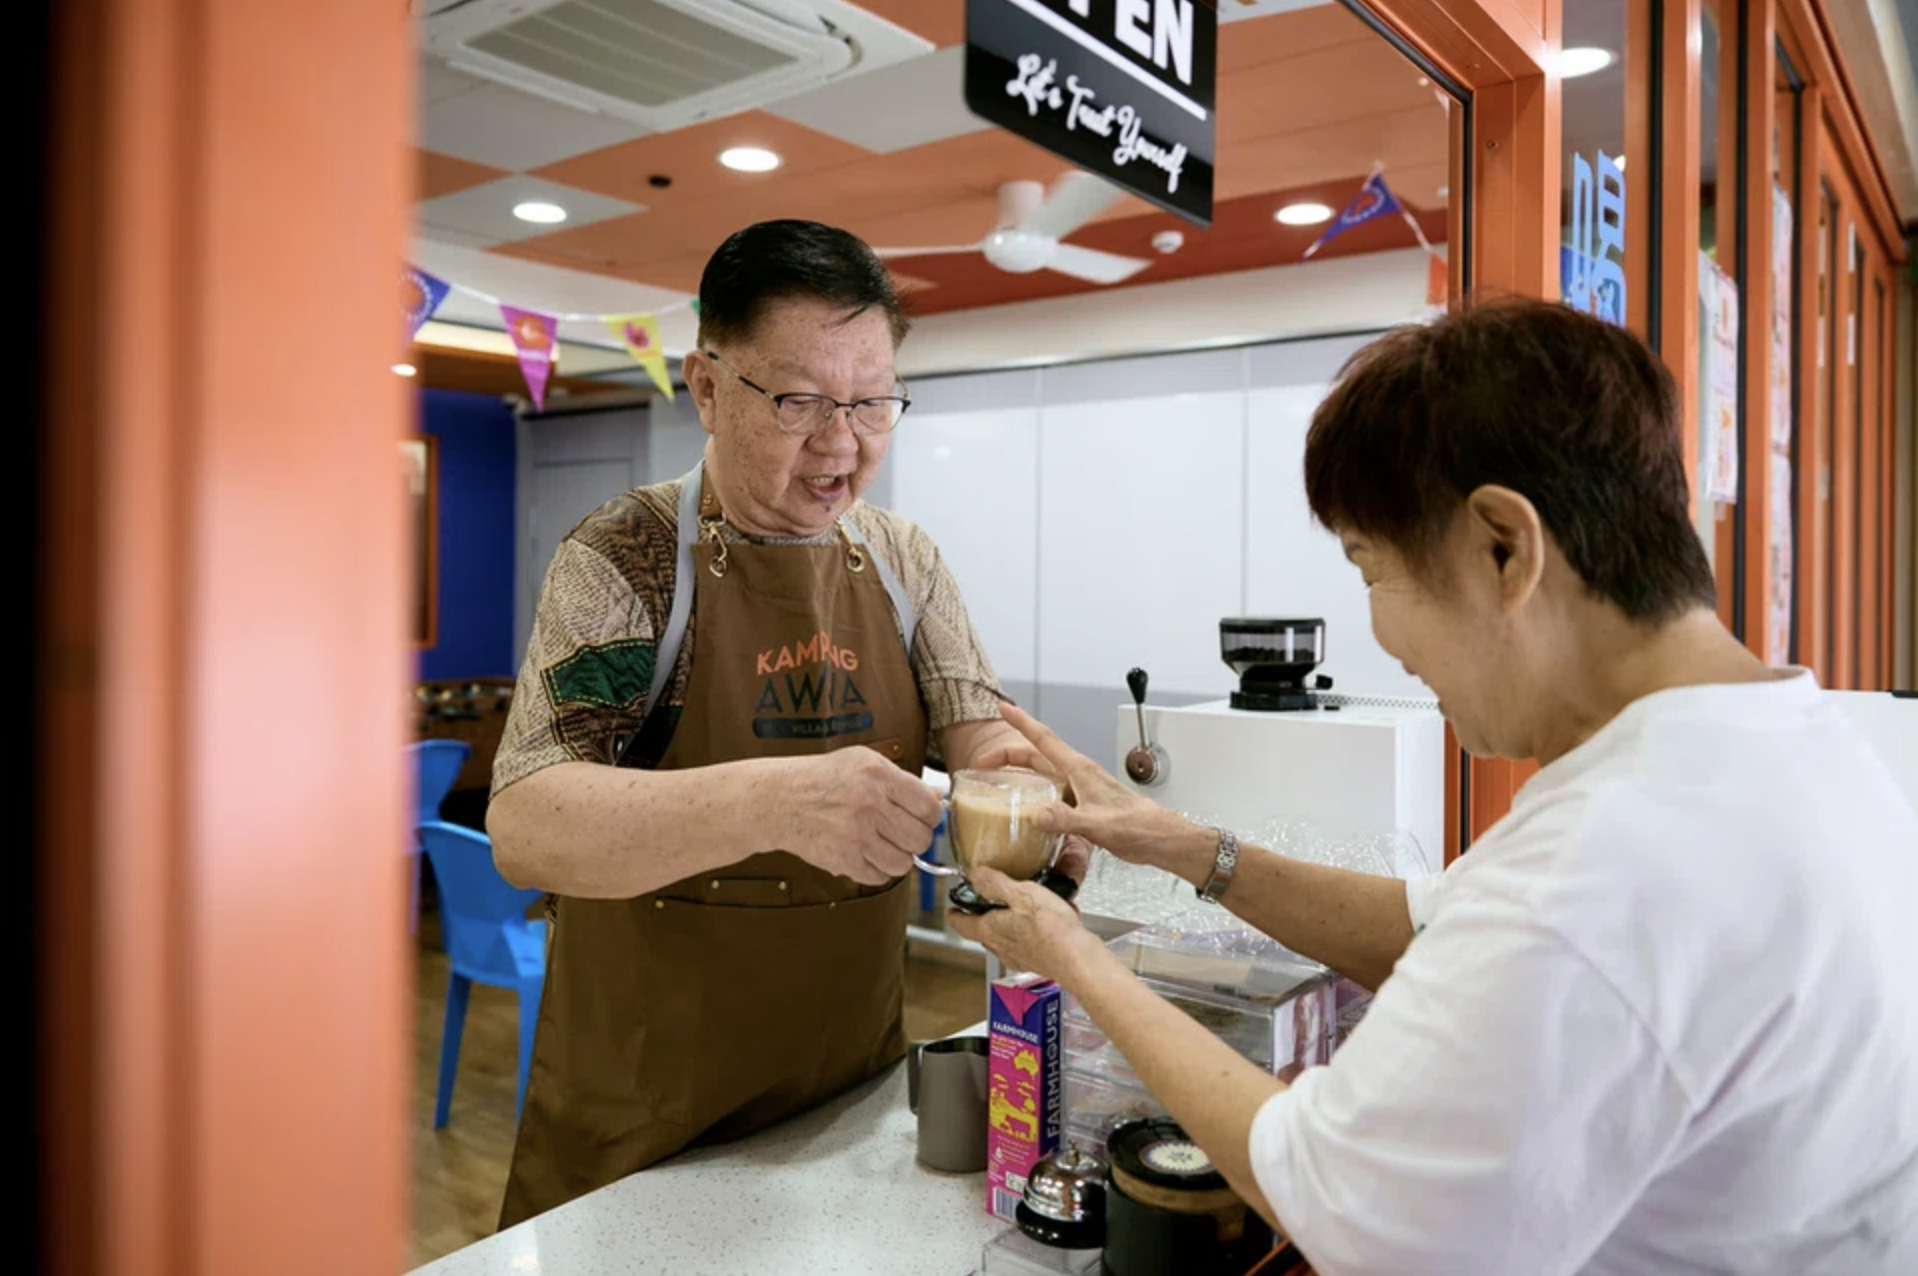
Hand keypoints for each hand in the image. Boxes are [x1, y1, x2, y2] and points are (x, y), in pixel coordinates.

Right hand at [772, 747, 941, 884]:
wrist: (780, 800)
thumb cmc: (822, 779)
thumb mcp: (863, 762)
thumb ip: (902, 779)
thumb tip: (938, 797)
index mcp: (878, 776)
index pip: (929, 806)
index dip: (930, 816)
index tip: (923, 817)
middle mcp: (869, 804)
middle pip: (920, 838)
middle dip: (916, 838)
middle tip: (903, 833)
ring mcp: (856, 835)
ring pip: (903, 863)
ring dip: (897, 857)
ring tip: (883, 844)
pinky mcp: (844, 859)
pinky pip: (880, 877)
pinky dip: (877, 870)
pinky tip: (866, 854)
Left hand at [947, 867, 1103, 987]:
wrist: (1078, 960)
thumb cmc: (1051, 929)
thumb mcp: (1021, 893)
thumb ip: (995, 883)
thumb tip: (975, 875)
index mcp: (991, 929)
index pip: (962, 924)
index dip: (954, 915)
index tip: (951, 909)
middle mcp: (1001, 947)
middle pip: (982, 933)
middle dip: (981, 919)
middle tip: (985, 904)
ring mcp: (1019, 957)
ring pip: (1004, 940)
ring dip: (1006, 927)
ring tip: (1017, 910)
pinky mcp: (1038, 962)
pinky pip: (1026, 946)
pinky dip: (1028, 934)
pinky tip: (1044, 924)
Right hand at [973, 704, 1185, 869]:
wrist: (1160, 839)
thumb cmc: (1138, 827)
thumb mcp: (1099, 825)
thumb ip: (1068, 820)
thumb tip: (1037, 815)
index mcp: (1080, 771)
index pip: (1044, 740)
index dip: (1022, 723)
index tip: (1004, 709)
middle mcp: (1078, 776)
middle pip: (1037, 756)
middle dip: (1008, 754)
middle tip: (982, 762)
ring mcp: (1081, 790)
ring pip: (1044, 775)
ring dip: (1020, 774)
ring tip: (998, 782)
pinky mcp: (1085, 806)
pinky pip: (1053, 794)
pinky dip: (1035, 796)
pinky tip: (1027, 811)